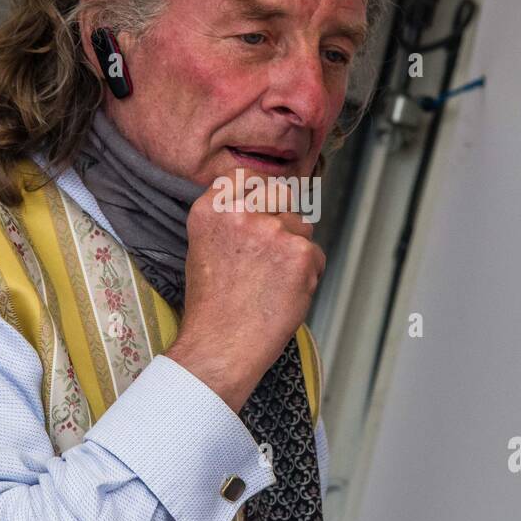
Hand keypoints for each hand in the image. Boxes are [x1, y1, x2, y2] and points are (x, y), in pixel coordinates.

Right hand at [165, 179, 324, 412]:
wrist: (221, 346)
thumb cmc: (212, 306)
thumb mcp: (203, 248)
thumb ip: (229, 219)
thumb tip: (262, 204)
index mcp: (212, 209)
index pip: (245, 175)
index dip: (259, 190)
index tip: (261, 207)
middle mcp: (241, 212)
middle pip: (280, 194)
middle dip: (282, 216)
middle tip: (270, 253)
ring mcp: (273, 230)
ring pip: (302, 226)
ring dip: (295, 249)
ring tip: (272, 282)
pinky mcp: (301, 252)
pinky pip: (316, 255)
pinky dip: (309, 274)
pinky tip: (285, 294)